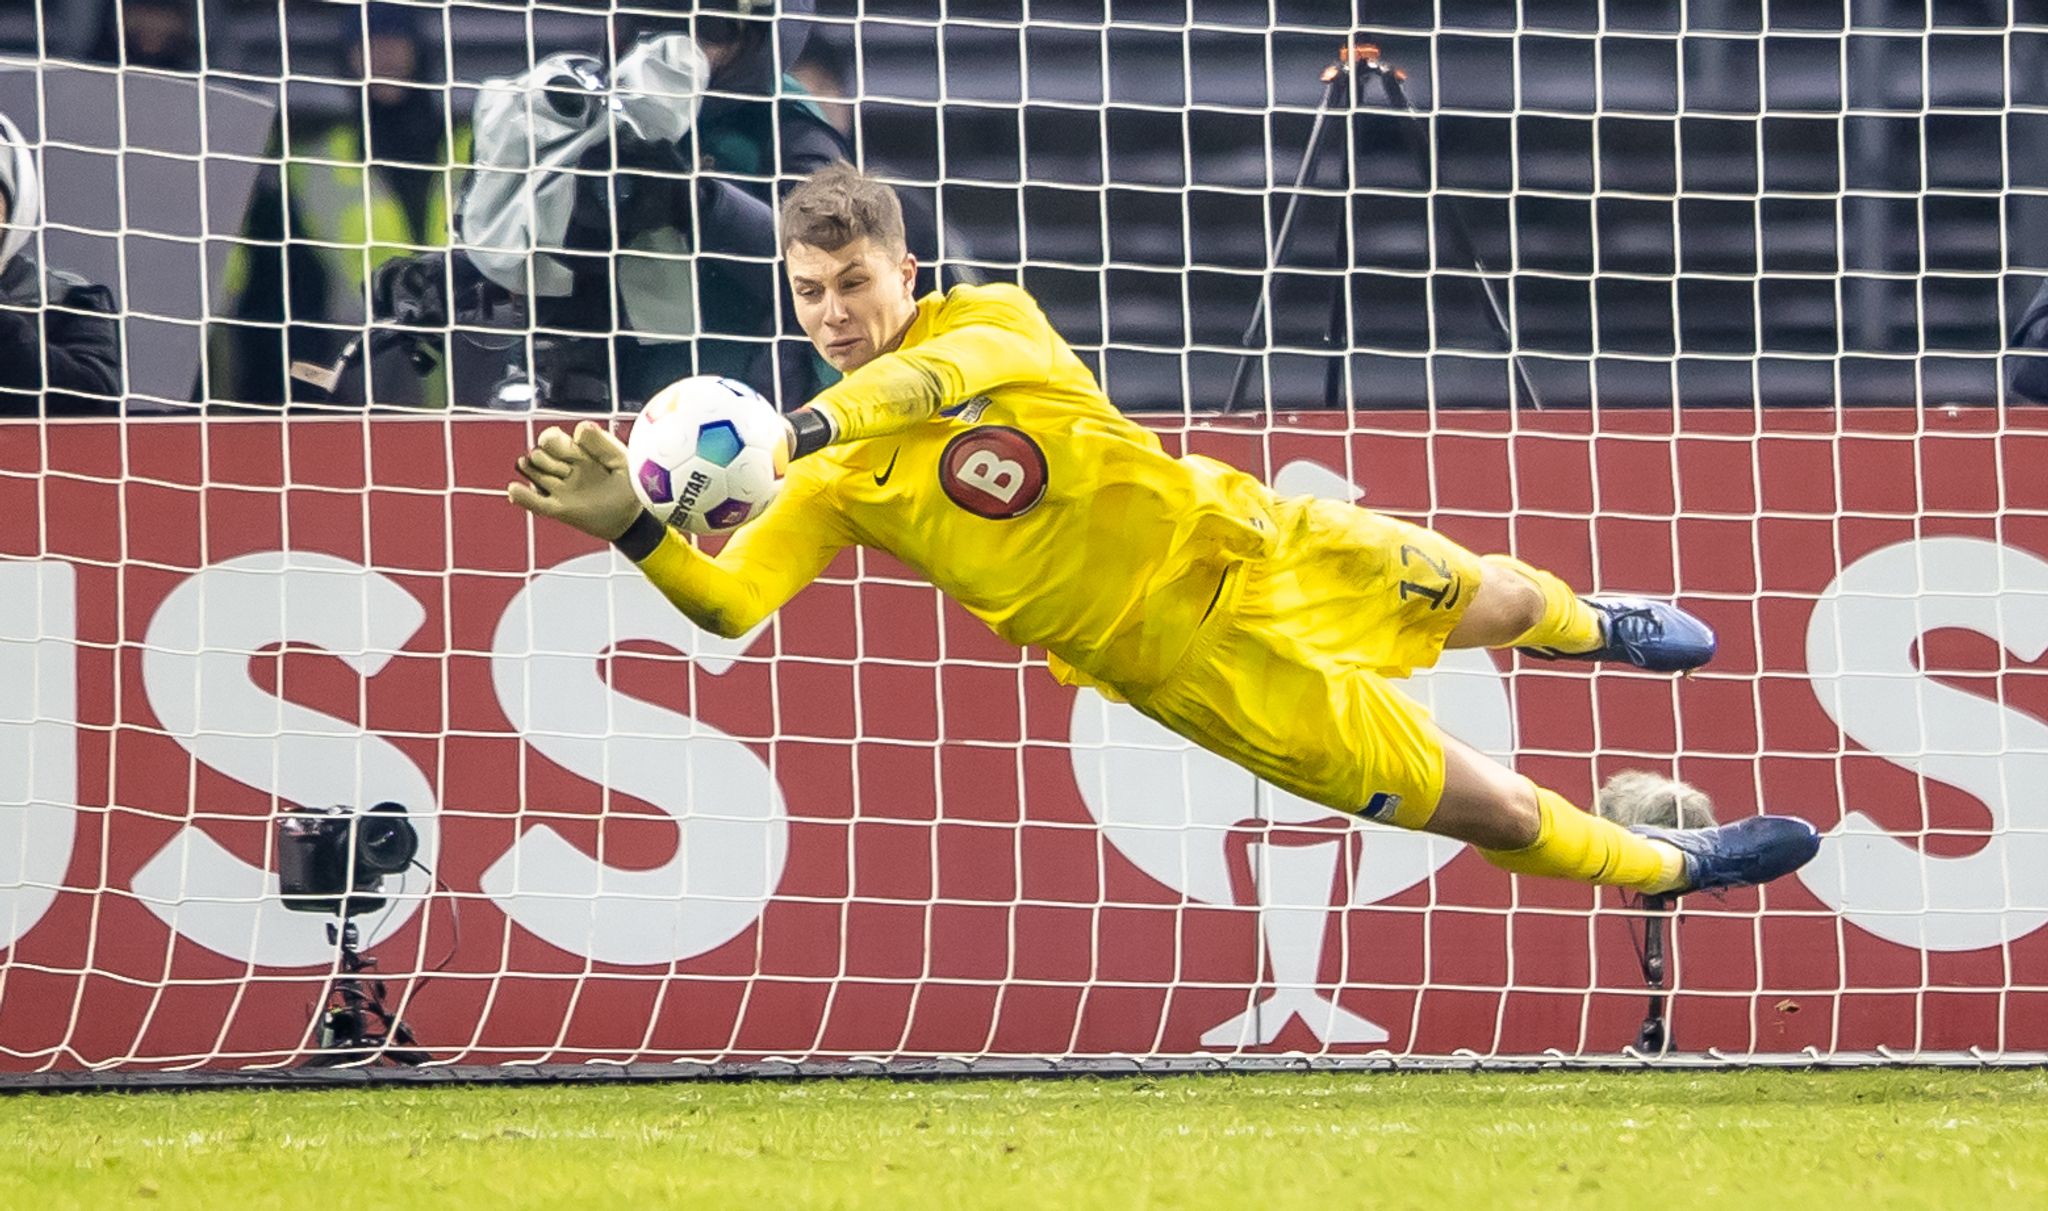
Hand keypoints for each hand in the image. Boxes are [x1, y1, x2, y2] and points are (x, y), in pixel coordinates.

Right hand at [506, 421, 645, 541]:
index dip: (556, 442)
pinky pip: (533, 502)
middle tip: (568, 470)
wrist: (637, 516)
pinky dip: (521, 496)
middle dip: (548, 458)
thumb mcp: (622, 460)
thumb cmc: (632, 485)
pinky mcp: (559, 509)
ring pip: (533, 472)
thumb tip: (579, 428)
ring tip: (557, 479)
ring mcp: (560, 489)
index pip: (551, 438)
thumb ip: (602, 443)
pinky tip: (515, 489)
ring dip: (537, 472)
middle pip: (538, 453)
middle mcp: (565, 468)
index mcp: (578, 452)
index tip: (576, 451)